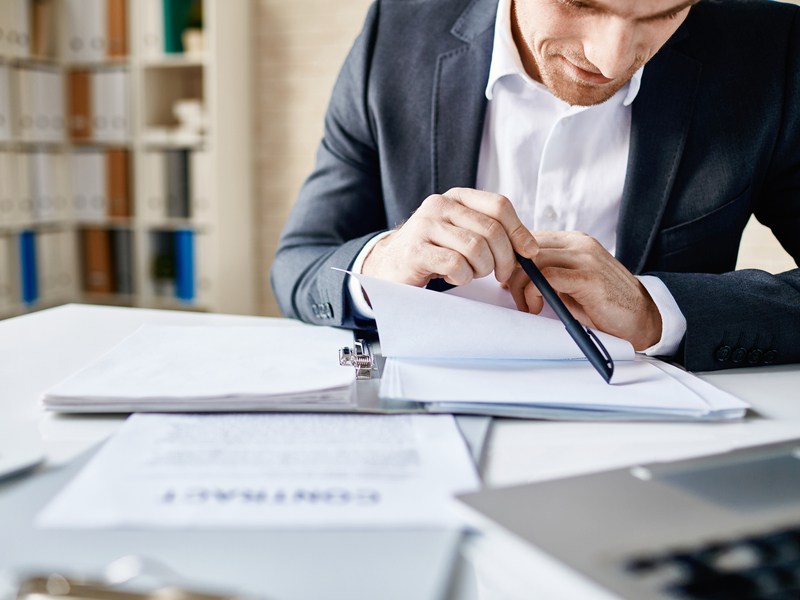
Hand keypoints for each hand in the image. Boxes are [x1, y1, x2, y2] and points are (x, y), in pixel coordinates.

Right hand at [362, 188, 538, 287]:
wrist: (391, 265)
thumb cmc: (433, 252)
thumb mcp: (462, 233)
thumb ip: (490, 232)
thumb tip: (529, 247)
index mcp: (456, 198)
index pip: (499, 205)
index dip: (520, 230)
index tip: (529, 252)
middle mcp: (439, 205)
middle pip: (491, 230)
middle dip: (504, 259)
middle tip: (500, 275)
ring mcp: (425, 226)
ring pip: (476, 249)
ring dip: (481, 269)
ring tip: (470, 274)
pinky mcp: (415, 251)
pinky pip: (456, 265)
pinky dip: (462, 278)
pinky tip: (453, 277)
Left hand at [503, 231, 661, 350]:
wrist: (642, 318)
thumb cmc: (603, 304)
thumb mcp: (569, 284)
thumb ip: (546, 274)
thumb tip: (509, 276)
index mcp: (575, 242)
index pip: (529, 239)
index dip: (512, 259)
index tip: (507, 281)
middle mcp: (580, 244)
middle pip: (527, 247)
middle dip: (512, 273)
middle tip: (513, 296)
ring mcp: (586, 258)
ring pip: (533, 260)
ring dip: (520, 285)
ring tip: (526, 305)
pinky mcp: (589, 278)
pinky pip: (547, 276)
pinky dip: (533, 292)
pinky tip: (536, 306)